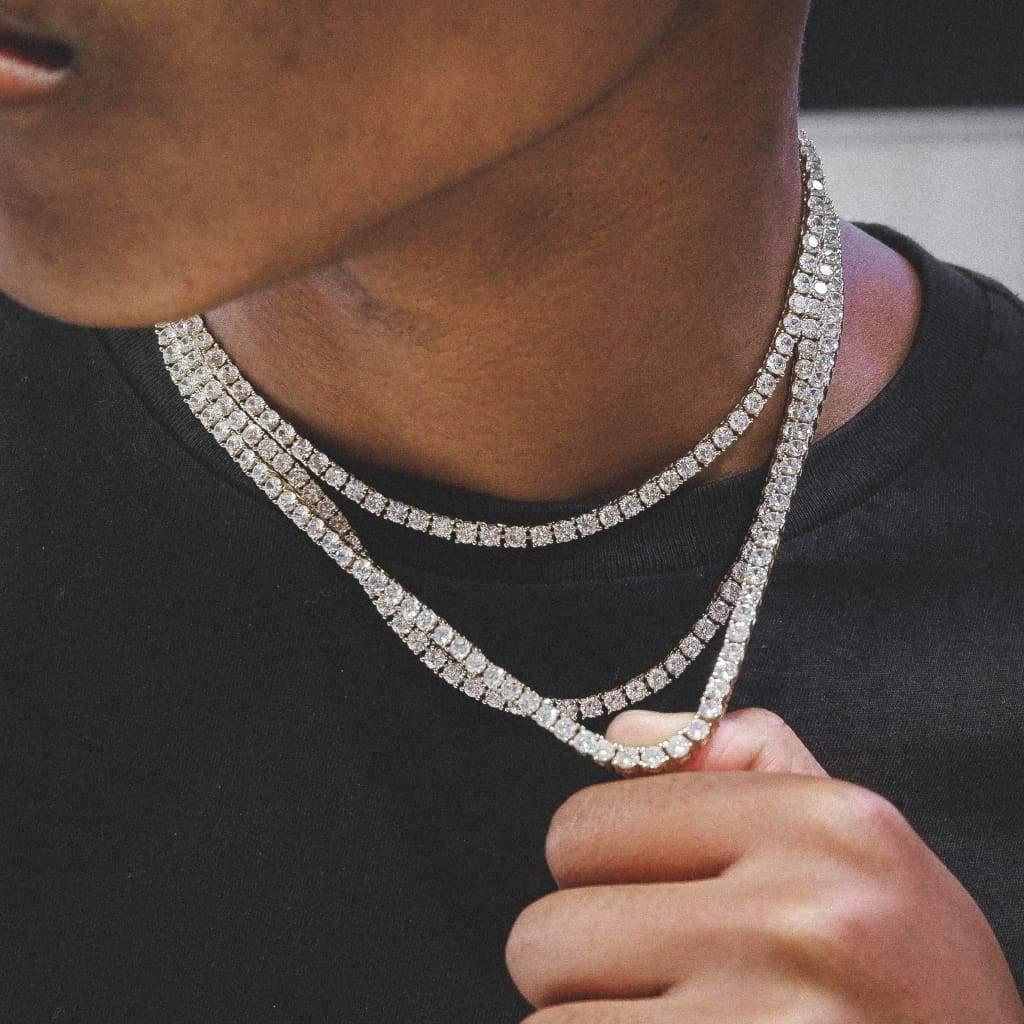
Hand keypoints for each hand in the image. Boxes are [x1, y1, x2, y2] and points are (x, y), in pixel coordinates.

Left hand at [506, 708, 1023, 1022]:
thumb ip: (743, 766)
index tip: (636, 894)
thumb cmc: (912, 983)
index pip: (585, 826)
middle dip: (577, 964)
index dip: (592, 869)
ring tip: (667, 1022)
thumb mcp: (861, 852)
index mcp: (823, 829)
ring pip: (550, 1022)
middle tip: (650, 983)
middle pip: (549, 932)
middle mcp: (800, 921)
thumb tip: (624, 730)